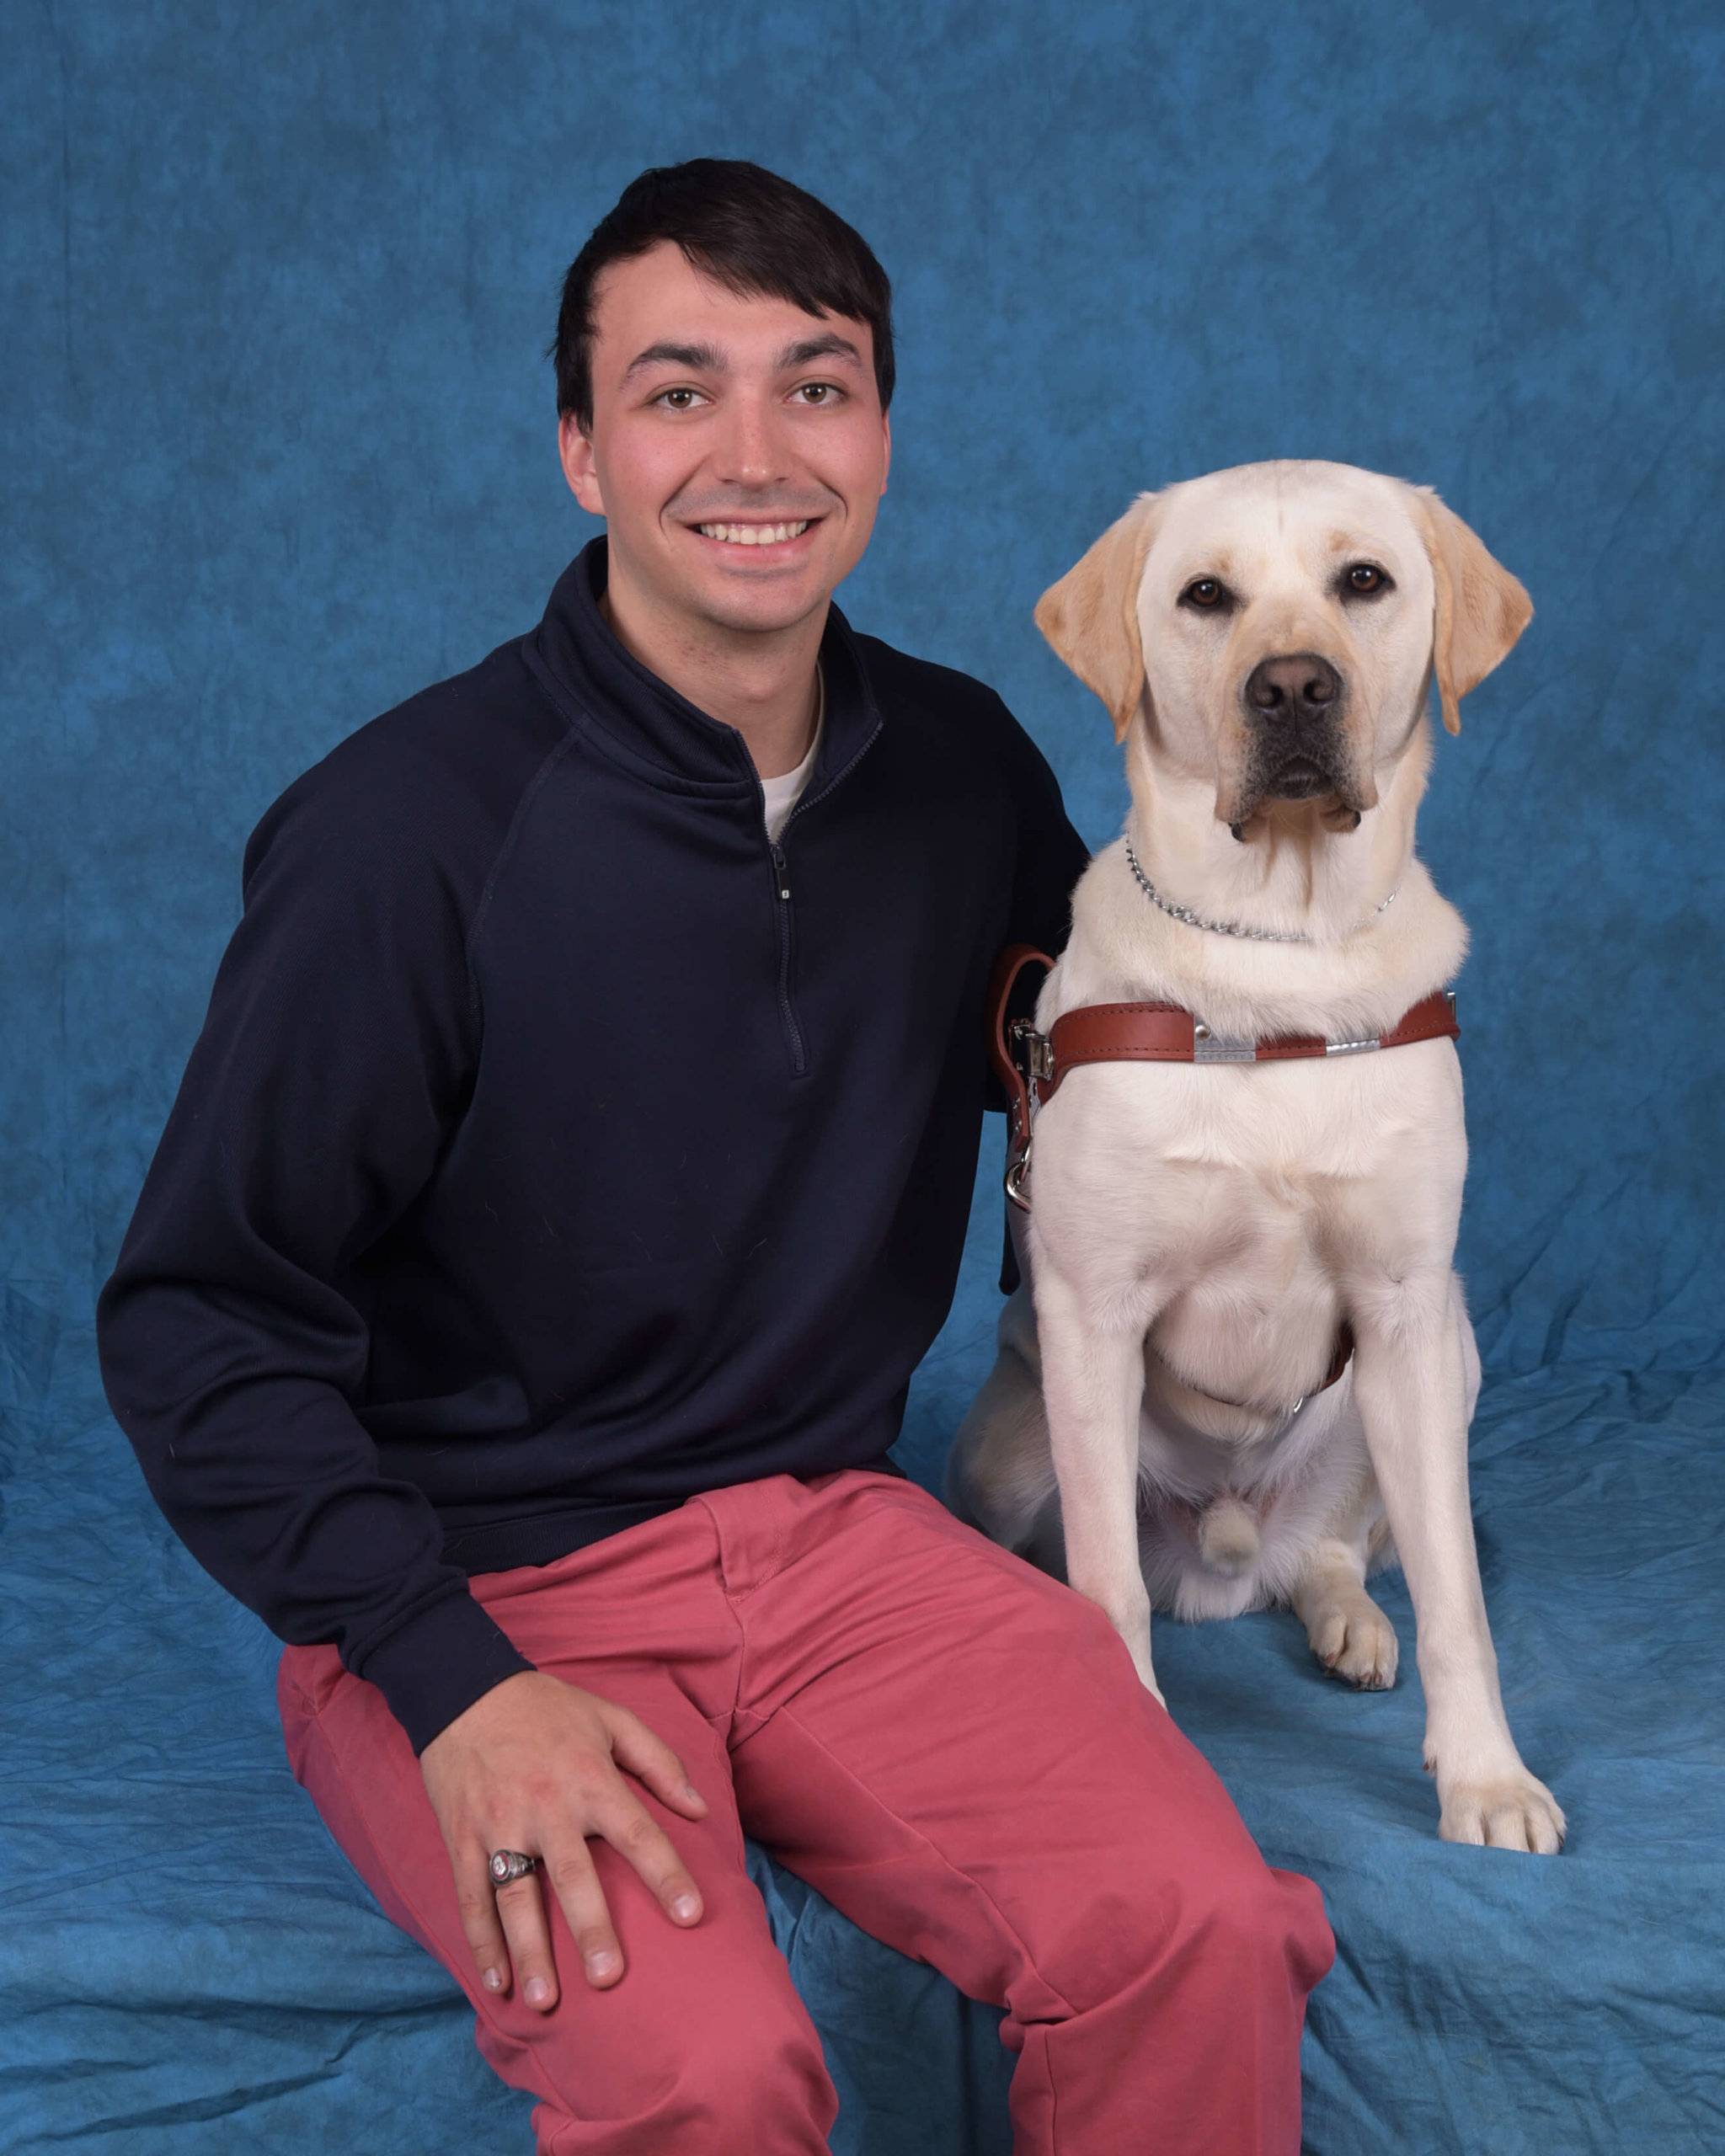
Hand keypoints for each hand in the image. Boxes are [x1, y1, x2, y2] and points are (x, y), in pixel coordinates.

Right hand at [419, 1670, 708, 2008]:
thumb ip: (659, 1762)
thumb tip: (700, 1809)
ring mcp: (501, 1826)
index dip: (665, 1874)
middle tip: (608, 1978)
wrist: (465, 1690)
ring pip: (516, 1897)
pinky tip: (496, 1982)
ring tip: (545, 2001)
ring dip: (530, 1951)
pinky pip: (471, 1897)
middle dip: (591, 1928)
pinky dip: (481, 1942)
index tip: (691, 1915)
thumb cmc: (548, 1708)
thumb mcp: (611, 1719)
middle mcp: (548, 1807)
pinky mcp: (463, 1838)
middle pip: (573, 1876)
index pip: (637, 1832)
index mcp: (591, 1779)